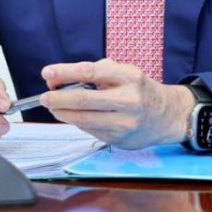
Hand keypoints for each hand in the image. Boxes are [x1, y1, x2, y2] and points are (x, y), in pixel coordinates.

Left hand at [39, 59, 194, 148]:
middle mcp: (128, 100)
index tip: (47, 73)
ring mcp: (124, 122)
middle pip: (83, 100)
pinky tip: (72, 115)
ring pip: (83, 119)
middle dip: (58, 98)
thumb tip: (61, 78)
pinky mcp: (119, 139)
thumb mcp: (124, 72)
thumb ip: (96, 72)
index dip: (65, 72)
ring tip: (53, 106)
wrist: (166, 116)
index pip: (90, 73)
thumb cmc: (140, 90)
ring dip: (62, 113)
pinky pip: (89, 129)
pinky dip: (76, 122)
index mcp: (129, 77)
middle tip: (44, 97)